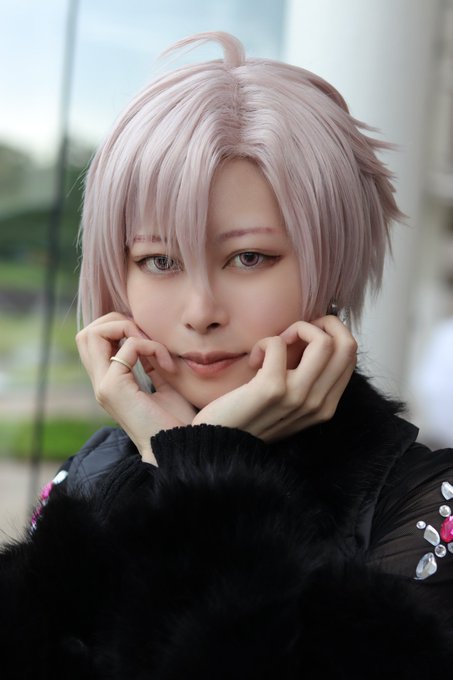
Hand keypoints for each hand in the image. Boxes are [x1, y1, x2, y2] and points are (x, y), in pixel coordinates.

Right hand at [76, 313, 195, 463]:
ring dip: (128, 329)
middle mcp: (101, 384)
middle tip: (147, 338)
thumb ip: (149, 362)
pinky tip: (168, 366)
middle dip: (118, 322)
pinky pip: (128, 348)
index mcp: (109, 383)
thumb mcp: (162, 384)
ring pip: (93, 334)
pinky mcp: (114, 389)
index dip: (117, 328)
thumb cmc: (176, 421)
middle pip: (86, 333)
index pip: (93, 340)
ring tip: (154, 347)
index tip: (149, 340)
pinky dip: (151, 346)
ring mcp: (104, 387)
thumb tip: (147, 340)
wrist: (180, 448)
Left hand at [192, 315, 356, 440]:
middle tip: (293, 333)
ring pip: (324, 342)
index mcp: (326, 406)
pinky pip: (278, 344)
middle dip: (322, 324)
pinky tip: (254, 359)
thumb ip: (306, 378)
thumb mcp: (289, 402)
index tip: (305, 337)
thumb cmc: (250, 417)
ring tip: (276, 344)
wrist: (219, 444)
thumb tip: (314, 335)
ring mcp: (297, 397)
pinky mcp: (272, 389)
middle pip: (347, 344)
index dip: (331, 333)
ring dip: (298, 329)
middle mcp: (318, 404)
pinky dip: (266, 342)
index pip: (350, 355)